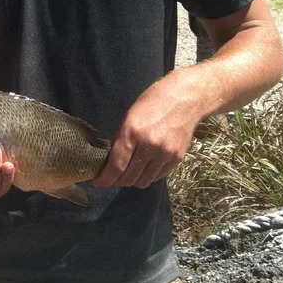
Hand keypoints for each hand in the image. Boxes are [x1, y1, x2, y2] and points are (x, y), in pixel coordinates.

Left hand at [92, 70, 201, 188]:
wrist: (185, 99)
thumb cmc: (153, 102)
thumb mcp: (129, 116)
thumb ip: (120, 139)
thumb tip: (111, 159)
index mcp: (133, 132)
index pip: (117, 165)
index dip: (106, 178)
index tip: (98, 183)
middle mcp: (149, 146)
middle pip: (129, 177)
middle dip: (117, 181)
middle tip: (111, 179)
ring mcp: (165, 154)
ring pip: (144, 181)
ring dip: (132, 181)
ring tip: (126, 175)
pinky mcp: (177, 159)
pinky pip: (158, 176)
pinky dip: (147, 176)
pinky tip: (143, 170)